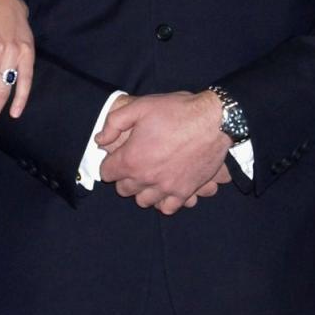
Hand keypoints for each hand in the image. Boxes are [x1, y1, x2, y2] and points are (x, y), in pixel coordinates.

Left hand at [97, 90, 231, 214]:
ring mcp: (167, 188)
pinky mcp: (185, 191)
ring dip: (142, 190)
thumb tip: (100, 140)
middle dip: (124, 177)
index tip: (117, 156)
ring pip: (143, 201)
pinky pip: (168, 208)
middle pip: (124, 190)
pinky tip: (165, 188)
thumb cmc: (176, 111)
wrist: (214, 120)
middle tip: (134, 164)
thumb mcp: (140, 107)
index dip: (109, 163)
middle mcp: (146, 178)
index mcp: (131, 159)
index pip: (106, 173)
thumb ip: (114, 123)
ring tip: (149, 176)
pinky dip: (163, 201)